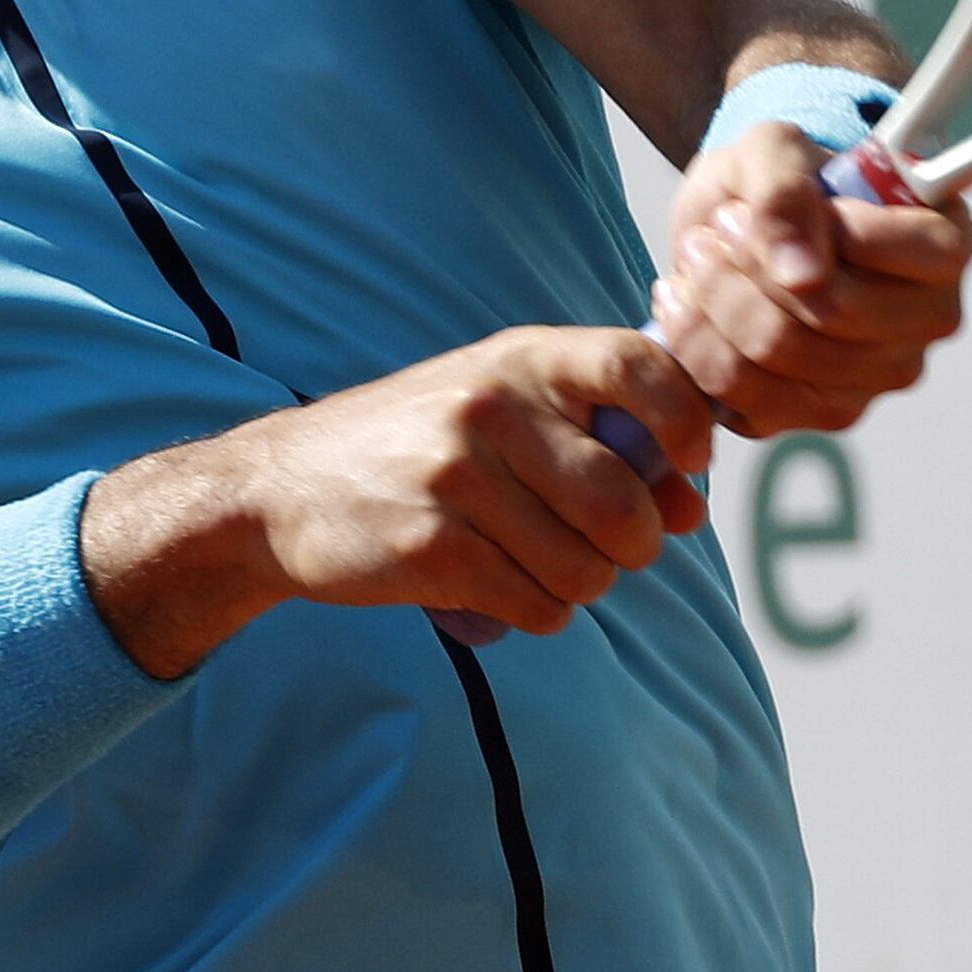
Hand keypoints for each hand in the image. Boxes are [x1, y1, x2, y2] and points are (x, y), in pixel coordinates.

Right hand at [85, 327, 713, 674]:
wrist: (280, 488)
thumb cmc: (418, 444)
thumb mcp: (499, 403)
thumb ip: (595, 436)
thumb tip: (690, 506)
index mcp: (521, 358)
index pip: (640, 367)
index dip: (686, 421)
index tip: (691, 462)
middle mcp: (492, 407)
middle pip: (624, 502)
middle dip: (635, 545)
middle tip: (609, 549)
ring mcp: (458, 478)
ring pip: (586, 568)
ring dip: (583, 587)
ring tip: (545, 568)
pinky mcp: (431, 549)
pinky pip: (537, 606)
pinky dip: (539, 613)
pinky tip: (507, 590)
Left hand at [651, 121, 971, 435]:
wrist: (738, 224)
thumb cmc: (779, 181)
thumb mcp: (774, 147)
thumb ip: (786, 189)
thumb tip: (803, 274)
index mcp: (945, 245)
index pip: (896, 254)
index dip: (818, 230)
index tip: (753, 206)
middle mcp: (927, 321)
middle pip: (831, 315)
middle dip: (746, 267)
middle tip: (710, 229)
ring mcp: (879, 376)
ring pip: (780, 357)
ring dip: (712, 302)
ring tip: (695, 258)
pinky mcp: (820, 414)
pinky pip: (746, 399)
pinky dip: (697, 346)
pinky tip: (687, 304)